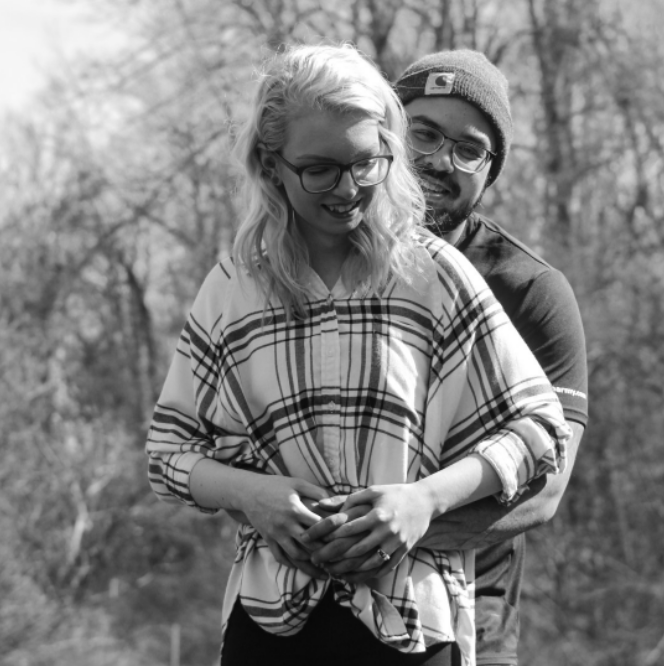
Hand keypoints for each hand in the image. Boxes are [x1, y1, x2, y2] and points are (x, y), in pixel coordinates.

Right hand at [239, 475, 330, 577]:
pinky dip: (292, 564)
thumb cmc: (275, 485)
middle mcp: (285, 525)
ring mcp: (275, 534)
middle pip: (309, 545)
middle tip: (337, 558)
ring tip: (323, 568)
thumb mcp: (296, 483)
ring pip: (295, 555)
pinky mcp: (268, 540)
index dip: (331, 532)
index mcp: (295, 510)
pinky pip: (280, 557)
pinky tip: (302, 566)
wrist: (248, 492)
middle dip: (324, 553)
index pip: (317, 526)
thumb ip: (315, 490)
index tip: (342, 537)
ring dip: (310, 563)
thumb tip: (334, 498)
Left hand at [309, 483, 434, 573]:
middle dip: (335, 557)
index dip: (331, 537)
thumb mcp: (373, 491)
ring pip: (369, 563)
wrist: (425, 502)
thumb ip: (349, 499)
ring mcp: (396, 544)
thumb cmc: (395, 493)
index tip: (316, 542)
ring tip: (332, 572)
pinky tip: (355, 576)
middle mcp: (386, 531)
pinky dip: (368, 574)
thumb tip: (322, 504)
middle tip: (318, 561)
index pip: (350, 529)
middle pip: (357, 550)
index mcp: (378, 515)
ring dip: (350, 570)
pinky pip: (384, 568)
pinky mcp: (403, 552)